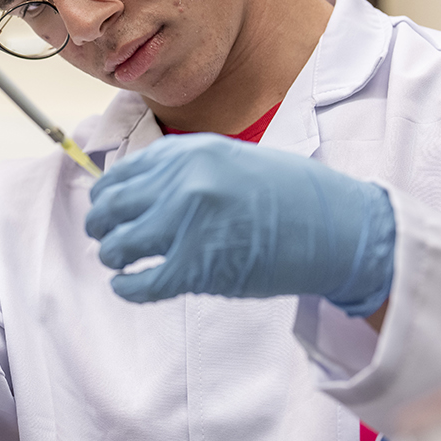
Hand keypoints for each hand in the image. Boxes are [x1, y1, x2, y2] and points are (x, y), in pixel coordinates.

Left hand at [84, 133, 394, 315]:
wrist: (339, 229)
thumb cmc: (293, 197)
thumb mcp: (234, 160)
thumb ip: (187, 169)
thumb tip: (139, 189)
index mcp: (192, 153)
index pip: (124, 172)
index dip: (107, 193)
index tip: (105, 205)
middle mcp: (184, 183)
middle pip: (112, 207)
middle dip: (101, 224)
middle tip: (103, 235)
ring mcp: (188, 224)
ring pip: (119, 243)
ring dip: (112, 254)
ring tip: (118, 260)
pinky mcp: (197, 268)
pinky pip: (141, 281)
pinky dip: (126, 287)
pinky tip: (127, 286)